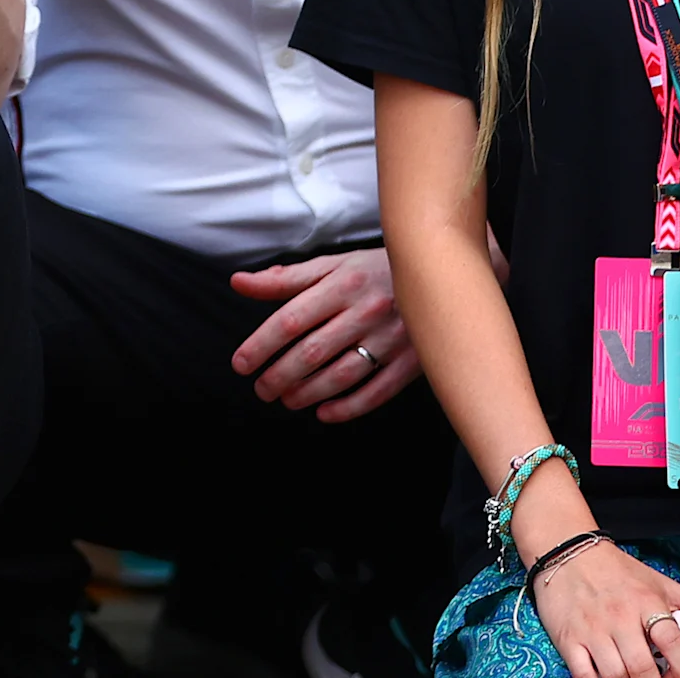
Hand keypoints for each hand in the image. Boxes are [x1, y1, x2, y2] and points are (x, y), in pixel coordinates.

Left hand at [227, 246, 420, 419]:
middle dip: (280, 375)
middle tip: (262, 390)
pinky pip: (379, 391)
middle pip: (313, 351)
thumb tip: (239, 282)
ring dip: (309, 393)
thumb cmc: (374, 270)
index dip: (261, 345)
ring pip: (343, 374)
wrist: (441, 272)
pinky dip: (349, 406)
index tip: (241, 364)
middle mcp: (365, 312)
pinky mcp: (413, 360)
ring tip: (287, 400)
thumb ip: (284, 279)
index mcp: (341, 285)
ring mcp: (392, 338)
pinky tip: (325, 413)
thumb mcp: (330, 265)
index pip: (290, 320)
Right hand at [529, 541, 679, 677]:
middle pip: (643, 668)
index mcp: (646, 603)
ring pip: (615, 675)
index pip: (672, 642)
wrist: (567, 552)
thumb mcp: (658, 581)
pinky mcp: (568, 639)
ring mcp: (591, 630)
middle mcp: (618, 617)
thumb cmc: (616, 570)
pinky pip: (584, 674)